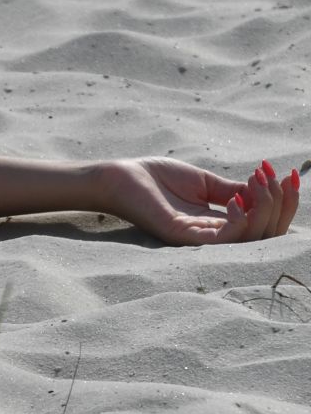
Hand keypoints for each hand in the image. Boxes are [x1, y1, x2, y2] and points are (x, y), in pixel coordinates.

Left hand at [99, 157, 299, 244]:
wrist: (122, 177)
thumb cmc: (158, 178)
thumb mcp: (205, 182)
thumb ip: (235, 190)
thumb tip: (267, 190)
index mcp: (220, 221)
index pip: (265, 222)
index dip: (284, 202)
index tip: (290, 175)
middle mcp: (214, 234)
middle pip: (266, 234)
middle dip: (281, 206)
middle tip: (275, 178)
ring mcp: (200, 238)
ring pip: (251, 238)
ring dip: (265, 209)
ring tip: (258, 182)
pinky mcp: (184, 237)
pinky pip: (224, 238)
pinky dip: (240, 221)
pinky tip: (238, 201)